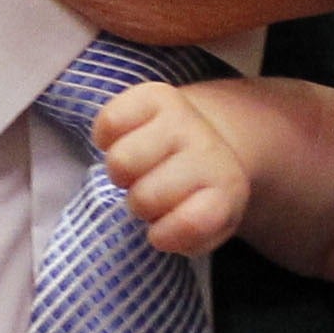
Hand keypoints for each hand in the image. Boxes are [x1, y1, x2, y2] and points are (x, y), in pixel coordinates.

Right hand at [93, 80, 251, 253]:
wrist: (210, 135)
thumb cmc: (195, 193)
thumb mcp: (204, 226)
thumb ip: (185, 238)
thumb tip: (158, 233)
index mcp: (227, 189)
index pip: (190, 223)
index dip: (166, 234)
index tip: (168, 225)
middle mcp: (207, 150)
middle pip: (142, 199)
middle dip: (141, 203)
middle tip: (152, 191)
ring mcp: (181, 119)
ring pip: (120, 163)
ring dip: (122, 173)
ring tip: (139, 168)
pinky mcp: (154, 94)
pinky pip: (108, 122)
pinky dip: (106, 137)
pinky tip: (125, 139)